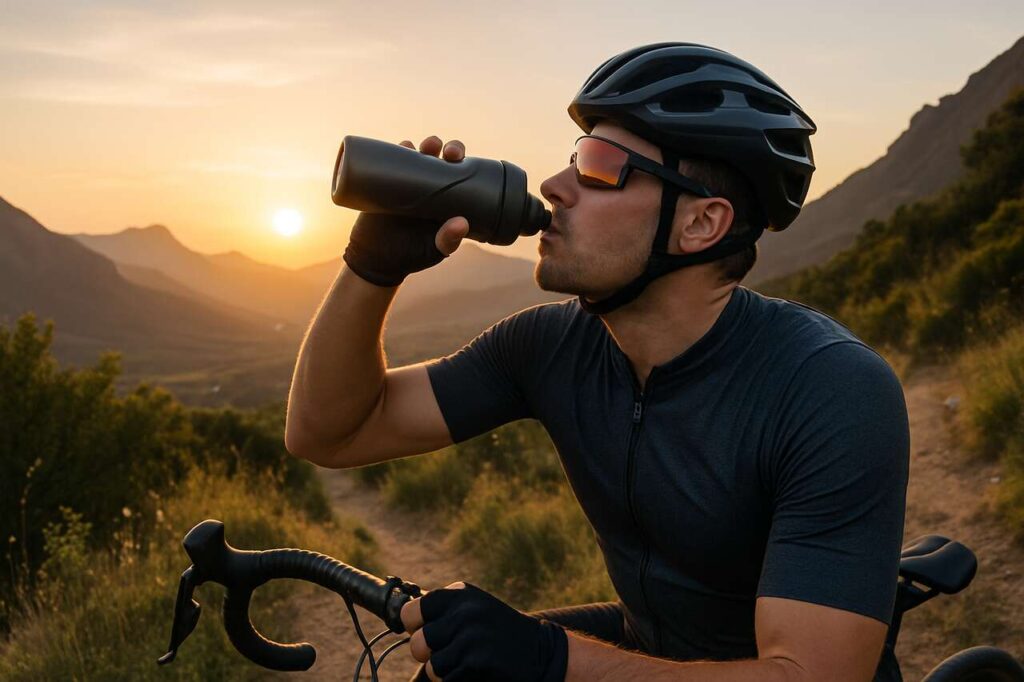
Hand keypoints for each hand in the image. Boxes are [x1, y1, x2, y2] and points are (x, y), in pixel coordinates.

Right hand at [341, 136, 470, 286]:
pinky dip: (391, 153)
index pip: (458, 169)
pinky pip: (386, 163)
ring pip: (412, 155)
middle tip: (441, 150)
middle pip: (438, 156)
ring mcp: (404, 182)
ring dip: (416, 145)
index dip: (460, 157)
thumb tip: (462, 223)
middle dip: (441, 146)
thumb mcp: (435, 250)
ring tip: (414, 147)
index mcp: (446, 195)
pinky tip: (396, 148)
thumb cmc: (413, 255)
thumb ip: (448, 240)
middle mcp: (427, 184)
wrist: (376, 260)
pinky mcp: (383, 185)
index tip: (458, 157)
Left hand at [401, 581, 568, 681]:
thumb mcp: (474, 608)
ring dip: (444, 670)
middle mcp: (464, 612)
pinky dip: (457, 679)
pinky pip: (447, 679)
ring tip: (466, 661)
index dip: (415, 627)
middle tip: (450, 651)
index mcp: (460, 594)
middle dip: (429, 654)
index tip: (426, 631)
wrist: (541, 652)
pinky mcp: (477, 663)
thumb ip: (443, 611)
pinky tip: (477, 670)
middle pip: (418, 643)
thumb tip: (402, 618)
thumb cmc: (498, 631)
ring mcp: (471, 638)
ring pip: (431, 666)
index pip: (411, 612)